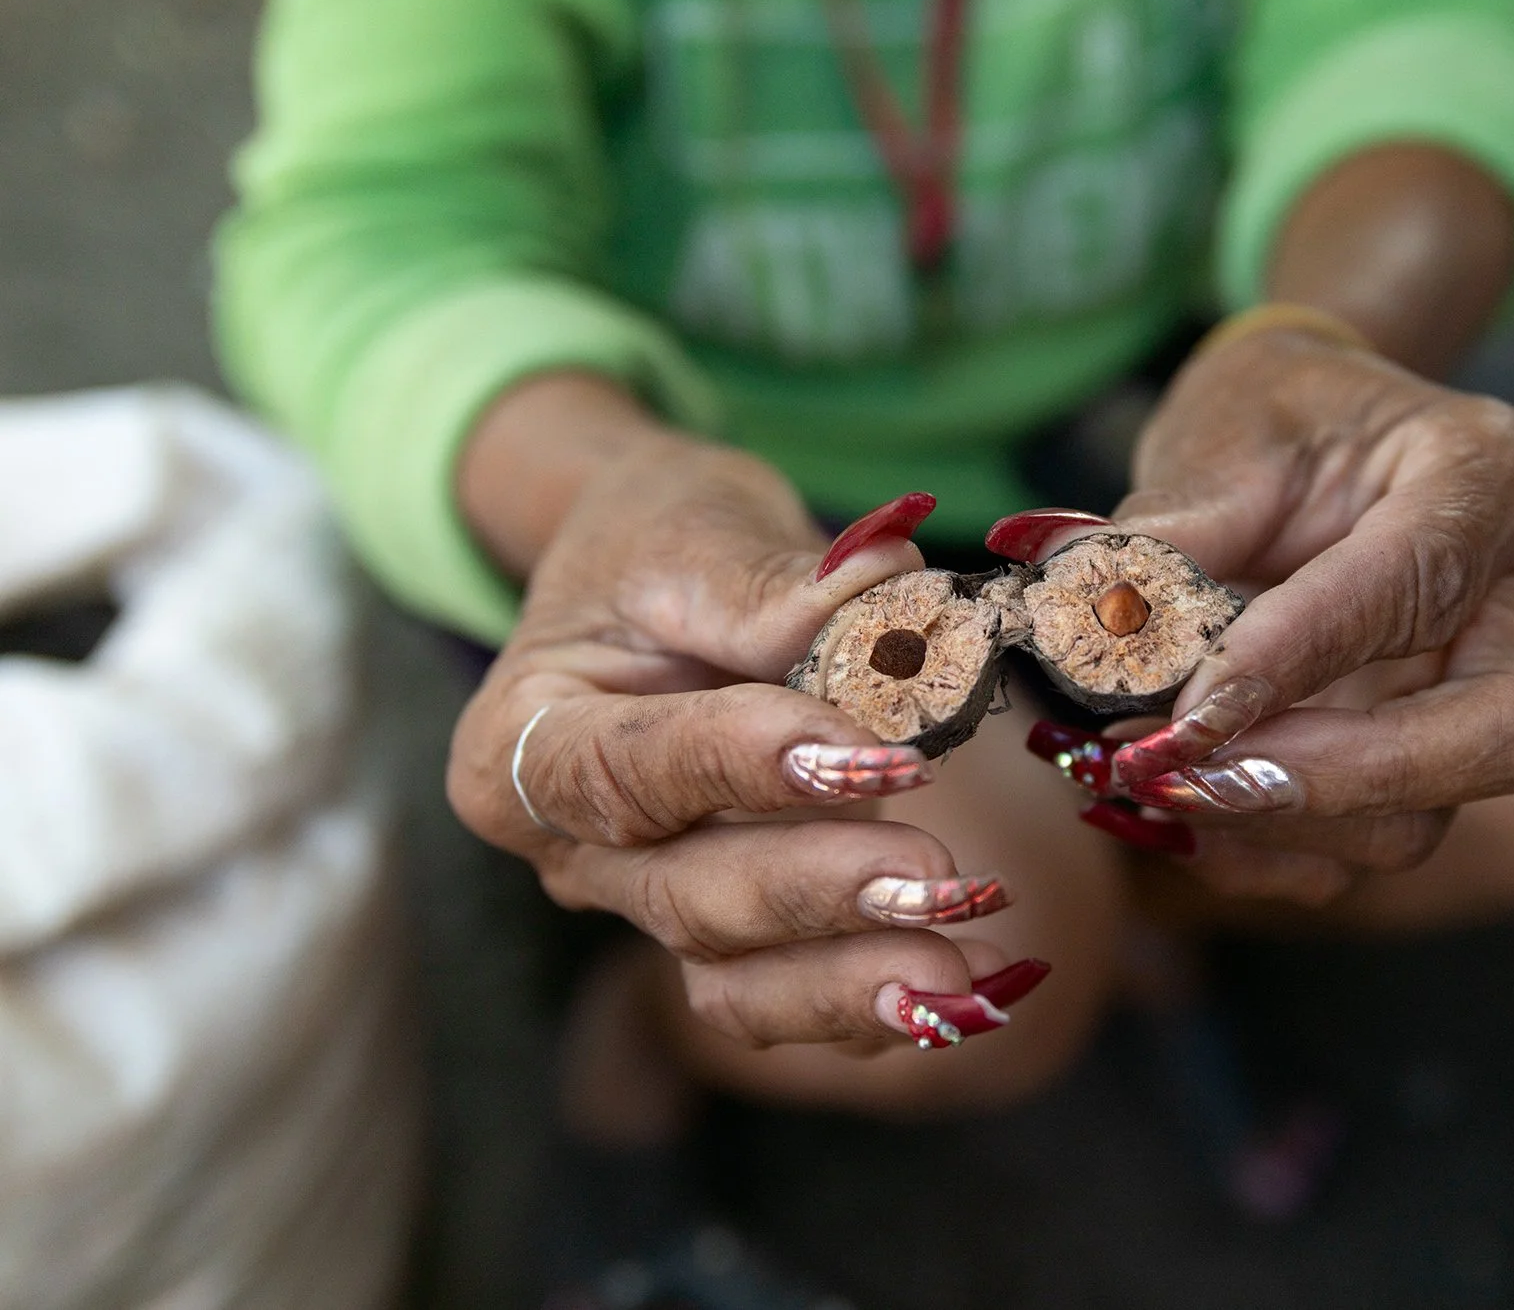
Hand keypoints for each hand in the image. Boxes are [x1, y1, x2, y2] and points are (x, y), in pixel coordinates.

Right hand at [446, 377, 1045, 1049]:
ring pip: (730, 978)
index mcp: (519, 741)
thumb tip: (892, 595)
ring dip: (849, 982)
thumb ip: (774, 586)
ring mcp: (644, 905)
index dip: (741, 769)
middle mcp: (570, 849)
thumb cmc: (659, 546)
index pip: (622, 770)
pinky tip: (969, 992)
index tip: (866, 752)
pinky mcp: (723, 937)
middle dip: (816, 891)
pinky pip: (783, 1001)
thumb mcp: (694, 532)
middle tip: (938, 878)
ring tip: (963, 974)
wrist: (659, 584)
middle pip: (683, 895)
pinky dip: (869, 1004)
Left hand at [1015, 319, 1513, 904]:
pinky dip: (1266, 851)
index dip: (1299, 661)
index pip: (1419, 583)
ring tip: (1148, 778)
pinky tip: (1177, 811)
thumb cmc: (1275, 416)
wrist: (1308, 438)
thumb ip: (1168, 536)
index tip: (1184, 713)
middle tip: (1188, 773)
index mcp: (1495, 475)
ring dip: (1276, 820)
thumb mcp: (1220, 435)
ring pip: (1429, 814)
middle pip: (1513, 733)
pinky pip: (1365, 847)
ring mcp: (1498, 693)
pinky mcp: (1435, 766)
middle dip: (1342, 777)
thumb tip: (1077, 615)